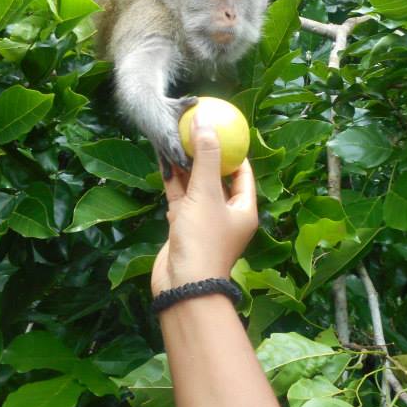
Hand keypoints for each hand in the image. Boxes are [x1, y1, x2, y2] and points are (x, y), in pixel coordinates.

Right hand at [151, 114, 258, 296]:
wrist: (183, 285)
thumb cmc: (203, 239)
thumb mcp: (206, 193)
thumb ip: (207, 157)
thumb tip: (206, 121)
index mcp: (244, 208)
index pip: (243, 173)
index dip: (234, 150)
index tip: (222, 129)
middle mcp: (226, 214)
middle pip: (218, 177)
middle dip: (205, 154)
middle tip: (194, 129)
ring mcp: (203, 221)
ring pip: (195, 186)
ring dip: (186, 166)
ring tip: (175, 138)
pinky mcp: (183, 227)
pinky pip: (179, 198)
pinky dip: (173, 181)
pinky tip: (163, 159)